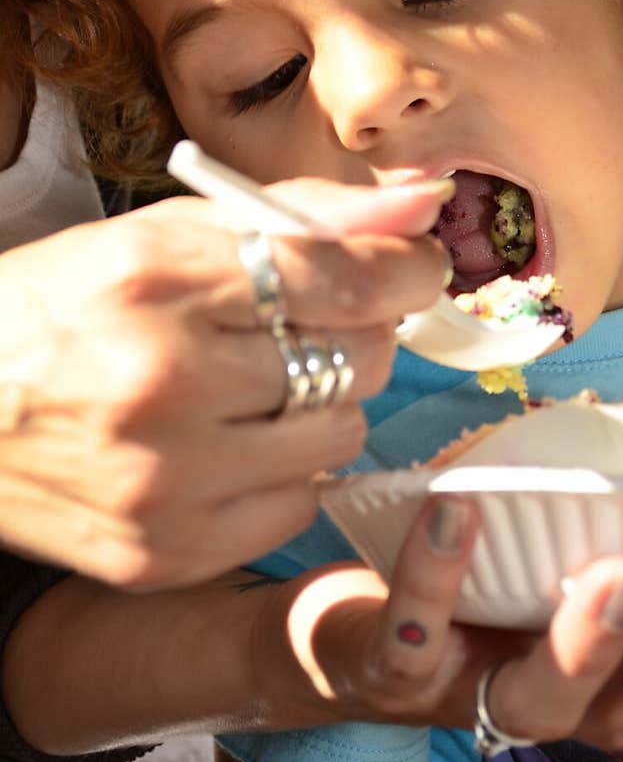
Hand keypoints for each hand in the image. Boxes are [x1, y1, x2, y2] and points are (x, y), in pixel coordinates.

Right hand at [0, 178, 449, 588]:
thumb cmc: (64, 308)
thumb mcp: (163, 234)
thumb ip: (297, 215)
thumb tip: (418, 209)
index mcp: (156, 280)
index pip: (340, 277)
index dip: (406, 269)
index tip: (417, 267)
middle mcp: (161, 382)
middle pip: (358, 359)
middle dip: (362, 332)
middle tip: (316, 324)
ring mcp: (162, 480)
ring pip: (340, 436)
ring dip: (328, 402)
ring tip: (264, 386)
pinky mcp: (163, 552)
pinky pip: (297, 506)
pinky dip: (287, 471)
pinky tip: (234, 445)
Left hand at [264, 497, 622, 751]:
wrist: (344, 636)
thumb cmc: (487, 586)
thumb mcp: (578, 558)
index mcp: (622, 680)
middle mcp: (564, 703)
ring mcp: (476, 692)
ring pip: (541, 697)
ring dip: (588, 640)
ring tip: (621, 573)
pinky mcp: (397, 670)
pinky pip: (416, 629)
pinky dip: (437, 571)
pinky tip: (456, 508)